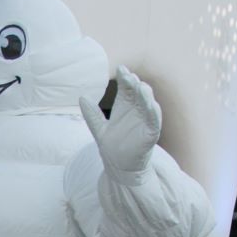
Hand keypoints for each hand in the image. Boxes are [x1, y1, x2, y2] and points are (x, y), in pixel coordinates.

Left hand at [79, 64, 160, 180]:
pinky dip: (153, 112)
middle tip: (128, 76)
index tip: (120, 68)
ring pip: (148, 104)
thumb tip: (82, 97)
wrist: (118, 167)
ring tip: (140, 86)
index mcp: (125, 107)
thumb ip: (91, 114)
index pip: (127, 88)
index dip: (125, 78)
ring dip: (145, 95)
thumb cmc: (112, 147)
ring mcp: (145, 121)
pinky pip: (154, 121)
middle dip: (134, 83)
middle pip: (138, 92)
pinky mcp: (151, 133)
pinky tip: (151, 104)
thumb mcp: (98, 128)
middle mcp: (137, 111)